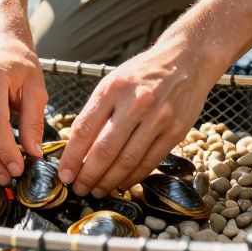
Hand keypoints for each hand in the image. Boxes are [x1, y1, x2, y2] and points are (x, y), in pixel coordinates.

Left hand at [58, 46, 206, 197]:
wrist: (186, 59)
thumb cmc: (144, 72)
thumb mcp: (114, 81)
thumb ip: (97, 111)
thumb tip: (77, 148)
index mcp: (113, 89)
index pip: (85, 129)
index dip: (72, 156)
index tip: (65, 173)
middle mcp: (136, 103)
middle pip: (105, 149)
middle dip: (88, 174)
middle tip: (79, 188)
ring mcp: (158, 118)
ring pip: (127, 160)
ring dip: (109, 181)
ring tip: (97, 190)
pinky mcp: (176, 131)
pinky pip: (150, 161)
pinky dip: (133, 177)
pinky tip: (121, 183)